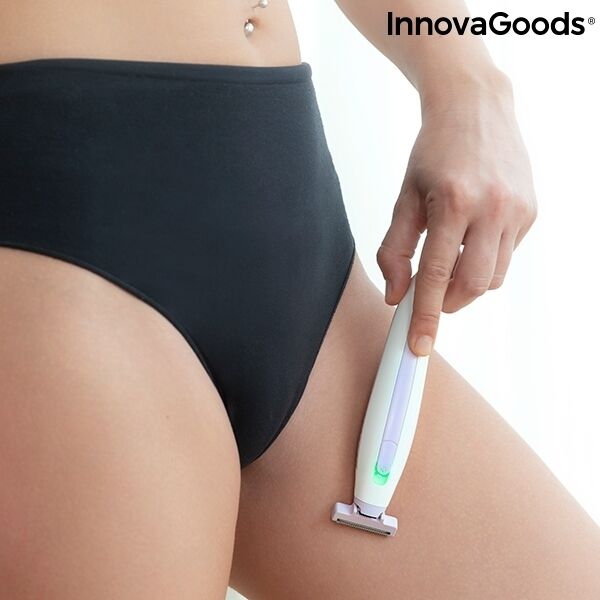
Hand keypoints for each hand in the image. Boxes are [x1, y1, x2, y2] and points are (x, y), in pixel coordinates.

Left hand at [377, 71, 536, 356]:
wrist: (476, 108)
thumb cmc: (433, 153)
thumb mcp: (405, 197)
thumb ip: (395, 249)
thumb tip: (396, 296)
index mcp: (452, 201)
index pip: (435, 275)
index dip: (424, 316)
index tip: (418, 346)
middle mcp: (491, 207)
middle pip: (472, 286)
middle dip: (447, 303)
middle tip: (430, 297)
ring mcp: (517, 210)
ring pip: (493, 277)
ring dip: (466, 282)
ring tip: (451, 255)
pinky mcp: (532, 211)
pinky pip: (507, 256)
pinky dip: (486, 260)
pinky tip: (474, 234)